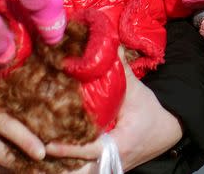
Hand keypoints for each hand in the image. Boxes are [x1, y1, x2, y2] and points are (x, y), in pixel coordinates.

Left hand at [46, 62, 182, 170]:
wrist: (167, 130)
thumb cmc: (151, 111)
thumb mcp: (137, 91)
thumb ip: (120, 70)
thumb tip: (107, 43)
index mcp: (121, 144)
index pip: (92, 150)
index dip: (70, 149)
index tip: (49, 145)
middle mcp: (113, 161)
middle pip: (83, 173)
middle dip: (60, 170)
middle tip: (35, 161)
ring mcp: (109, 167)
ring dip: (62, 170)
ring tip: (36, 164)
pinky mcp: (105, 167)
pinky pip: (85, 172)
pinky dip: (69, 168)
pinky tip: (49, 162)